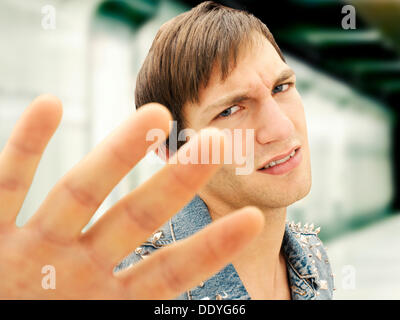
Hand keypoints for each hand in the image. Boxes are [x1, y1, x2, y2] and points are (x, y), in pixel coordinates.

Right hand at [0, 95, 263, 298]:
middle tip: (217, 144)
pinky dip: (26, 148)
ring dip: (117, 153)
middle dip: (176, 184)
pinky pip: (7, 186)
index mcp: (107, 299)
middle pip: (136, 217)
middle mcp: (78, 264)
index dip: (211, 247)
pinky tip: (49, 105)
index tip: (252, 218)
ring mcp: (34, 246)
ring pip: (80, 191)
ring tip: (157, 113)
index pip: (170, 272)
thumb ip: (145, 319)